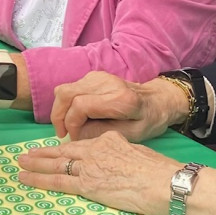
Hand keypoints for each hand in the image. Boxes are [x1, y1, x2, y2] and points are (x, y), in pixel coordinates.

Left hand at [16, 131, 179, 214]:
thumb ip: (120, 152)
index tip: (55, 149)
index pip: (82, 143)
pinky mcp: (87, 184)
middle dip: (44, 153)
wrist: (161, 181)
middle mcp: (95, 149)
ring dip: (36, 164)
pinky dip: (40, 179)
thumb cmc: (156, 170)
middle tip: (27, 154)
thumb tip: (116, 159)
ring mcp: (89, 166)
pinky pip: (58, 181)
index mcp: (108, 139)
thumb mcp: (135, 151)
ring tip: (21, 164)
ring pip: (56, 164)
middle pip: (64, 151)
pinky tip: (27, 178)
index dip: (66, 147)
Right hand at [51, 70, 186, 141]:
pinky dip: (67, 103)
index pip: (80, 105)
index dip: (71, 124)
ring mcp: (97, 76)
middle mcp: (105, 82)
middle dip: (58, 116)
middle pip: (66, 93)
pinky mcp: (93, 76)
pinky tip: (75, 118)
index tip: (74, 138)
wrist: (156, 99)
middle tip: (63, 134)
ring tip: (68, 128)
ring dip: (60, 109)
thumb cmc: (147, 121)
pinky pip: (70, 88)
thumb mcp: (132, 135)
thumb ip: (102, 134)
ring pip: (64, 89)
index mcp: (119, 98)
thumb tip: (76, 134)